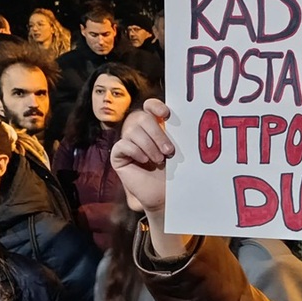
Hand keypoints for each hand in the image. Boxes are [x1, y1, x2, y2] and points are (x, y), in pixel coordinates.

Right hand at [110, 99, 176, 215]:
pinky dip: (135, 151)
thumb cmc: (174, 172)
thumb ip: (174, 133)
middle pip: (141, 117)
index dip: (155, 106)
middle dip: (157, 133)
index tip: (166, 115)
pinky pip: (123, 145)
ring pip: (132, 131)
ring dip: (149, 146)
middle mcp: (139, 131)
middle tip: (169, 150)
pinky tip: (144, 161)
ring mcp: (128, 142)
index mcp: (155, 126)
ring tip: (159, 160)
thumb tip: (183, 117)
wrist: (166, 194)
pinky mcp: (118, 155)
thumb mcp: (177, 150)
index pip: (150, 106)